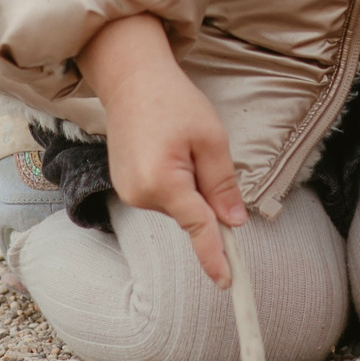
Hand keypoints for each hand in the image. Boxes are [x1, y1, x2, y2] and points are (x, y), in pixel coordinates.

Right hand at [77, 14, 246, 285]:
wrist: (131, 78)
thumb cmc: (173, 101)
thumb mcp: (211, 138)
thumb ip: (223, 185)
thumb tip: (234, 223)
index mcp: (163, 182)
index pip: (198, 228)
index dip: (215, 256)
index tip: (228, 282)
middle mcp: (140, 194)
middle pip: (190, 214)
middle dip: (204, 192)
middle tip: (200, 149)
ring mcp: (128, 191)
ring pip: (177, 204)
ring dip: (188, 184)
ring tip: (177, 142)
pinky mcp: (125, 186)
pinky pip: (162, 195)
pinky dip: (174, 181)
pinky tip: (166, 148)